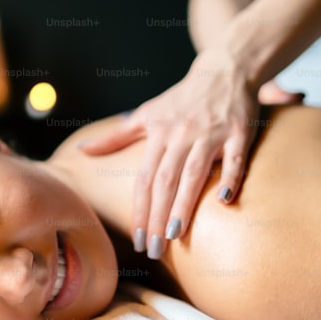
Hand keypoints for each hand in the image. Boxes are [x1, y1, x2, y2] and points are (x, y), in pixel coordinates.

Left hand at [78, 50, 300, 258]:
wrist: (224, 70)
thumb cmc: (182, 98)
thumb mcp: (146, 114)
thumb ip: (115, 136)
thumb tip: (82, 151)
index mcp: (159, 133)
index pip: (144, 178)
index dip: (139, 209)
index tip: (137, 239)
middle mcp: (182, 134)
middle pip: (165, 180)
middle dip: (157, 217)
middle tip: (153, 249)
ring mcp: (211, 134)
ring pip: (194, 173)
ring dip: (184, 204)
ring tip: (175, 234)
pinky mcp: (238, 132)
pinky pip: (235, 159)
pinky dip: (231, 178)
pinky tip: (224, 201)